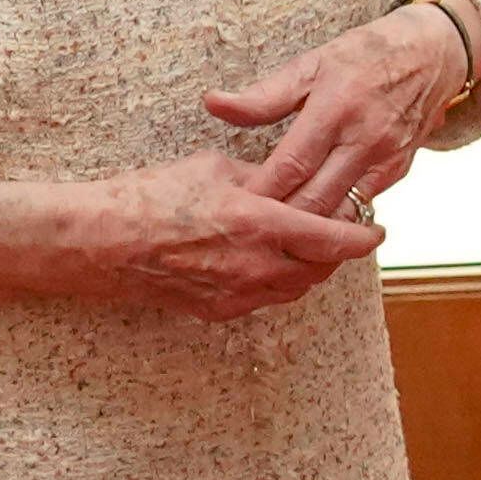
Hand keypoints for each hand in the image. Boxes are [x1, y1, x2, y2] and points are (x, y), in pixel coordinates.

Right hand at [71, 148, 380, 320]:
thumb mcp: (214, 169)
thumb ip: (262, 177)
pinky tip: (271, 261)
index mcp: (260, 224)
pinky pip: (265, 299)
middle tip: (345, 231)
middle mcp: (256, 266)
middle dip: (339, 252)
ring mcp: (237, 294)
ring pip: (297, 288)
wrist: (102, 242)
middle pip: (322, 268)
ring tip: (311, 244)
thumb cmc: (152, 196)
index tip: (378, 228)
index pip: (334, 239)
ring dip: (311, 268)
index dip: (363, 236)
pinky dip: (278, 281)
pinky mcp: (218, 310)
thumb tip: (291, 179)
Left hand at [204, 5, 471, 218]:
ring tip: (275, 241)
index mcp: (335, 108)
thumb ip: (263, 95)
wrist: (431, 55)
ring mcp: (384, 160)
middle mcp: (363, 139)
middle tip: (248, 235)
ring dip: (309, 232)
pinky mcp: (398, 172)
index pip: (292, 165)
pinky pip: (362, 209)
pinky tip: (311, 230)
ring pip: (341, 214)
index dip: (261, 192)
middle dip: (281, 223)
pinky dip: (335, 223)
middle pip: (316, 199)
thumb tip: (214, 104)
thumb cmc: (364, 56)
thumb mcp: (311, 64)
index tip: (234, 208)